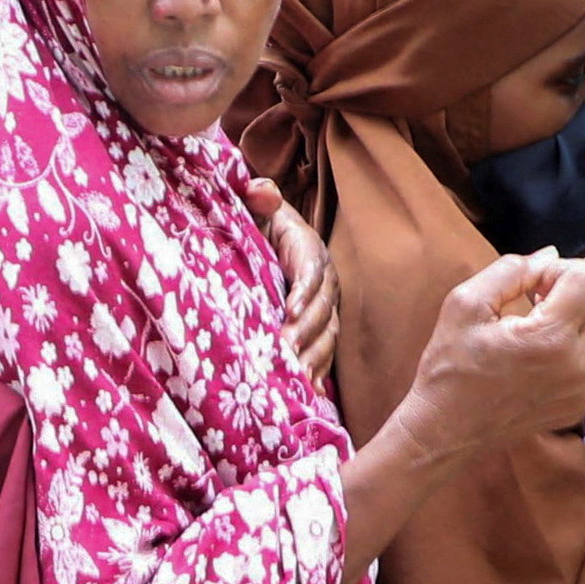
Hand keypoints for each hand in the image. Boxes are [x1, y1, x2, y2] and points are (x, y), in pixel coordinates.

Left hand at [246, 175, 337, 388]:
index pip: (311, 271)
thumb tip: (260, 190)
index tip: (288, 311)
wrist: (268, 240)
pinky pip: (325, 350)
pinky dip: (319, 372)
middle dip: (306, 332)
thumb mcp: (256, 209)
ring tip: (297, 378)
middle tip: (285, 352)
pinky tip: (310, 393)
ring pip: (327, 334)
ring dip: (314, 357)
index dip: (303, 291)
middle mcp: (324, 280)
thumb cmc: (258, 225)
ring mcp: (325, 305)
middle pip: (322, 309)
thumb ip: (257, 198)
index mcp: (308, 250)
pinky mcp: (321, 327)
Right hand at [405, 248, 584, 447]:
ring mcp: (584, 388)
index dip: (560, 269)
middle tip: (543, 297)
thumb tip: (550, 256)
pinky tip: (552, 346)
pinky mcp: (582, 402)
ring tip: (550, 320)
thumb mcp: (466, 303)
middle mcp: (577, 364)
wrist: (446, 431)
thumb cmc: (449, 366)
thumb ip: (512, 270)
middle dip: (580, 285)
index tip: (532, 286)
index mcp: (550, 337)